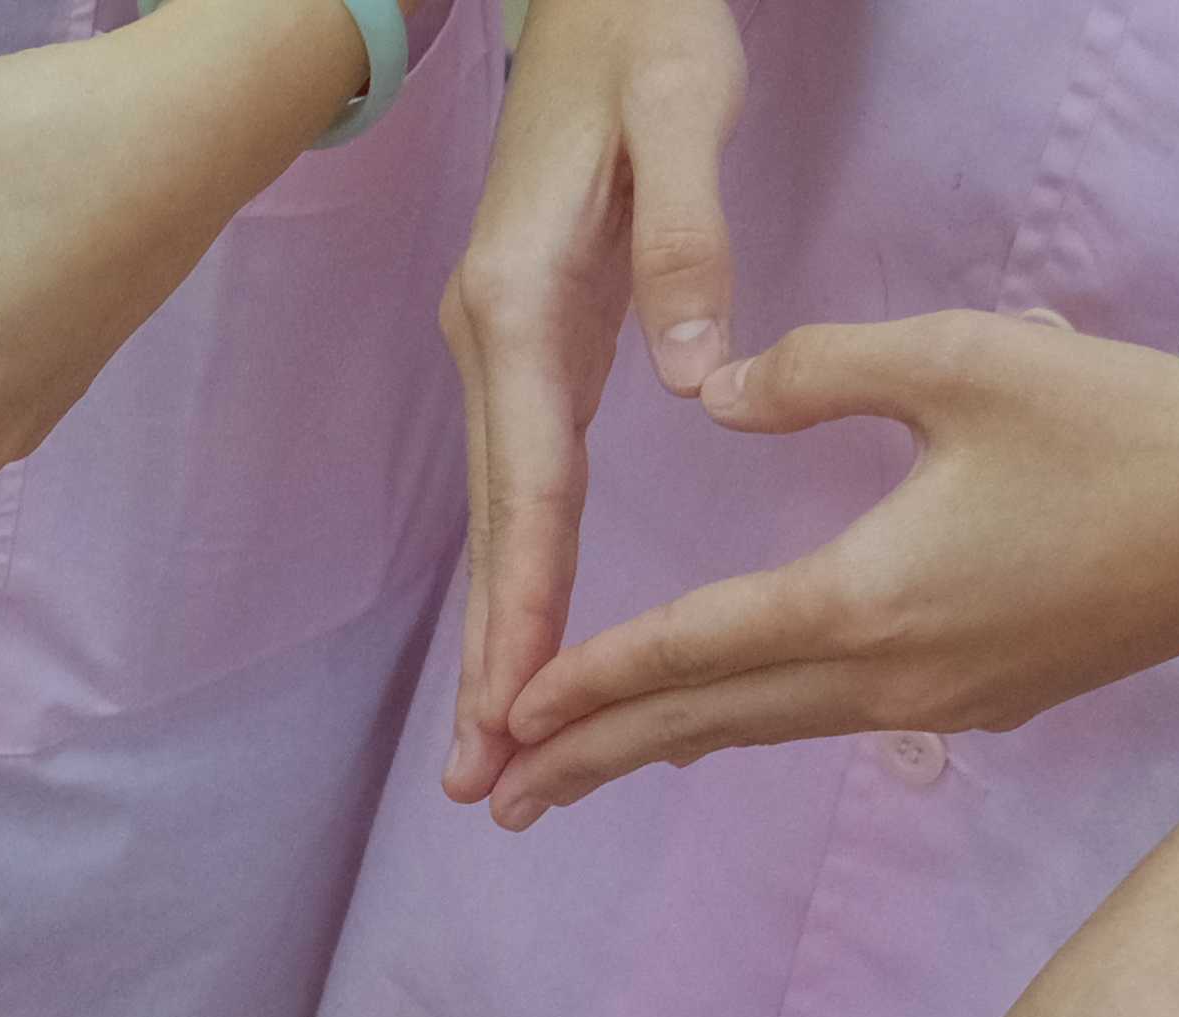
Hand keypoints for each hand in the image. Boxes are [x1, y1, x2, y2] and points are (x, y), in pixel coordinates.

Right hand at [437, 0, 743, 796]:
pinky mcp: (529, 348)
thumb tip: (700, 383)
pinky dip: (520, 573)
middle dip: (491, 655)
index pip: (533, 476)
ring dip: (497, 634)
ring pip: (503, 517)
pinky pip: (524, 486)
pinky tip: (527, 639)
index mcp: (522, 300)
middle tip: (479, 780)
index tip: (526, 697)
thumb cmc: (648, 38)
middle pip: (498, 525)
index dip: (531, 595)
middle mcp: (490, 339)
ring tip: (491, 747)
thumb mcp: (687, 112)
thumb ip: (691, 238)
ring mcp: (502, 349)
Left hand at [471, 312, 1178, 823]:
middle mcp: (888, 675)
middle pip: (707, 722)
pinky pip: (822, 724)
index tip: (508, 715)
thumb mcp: (963, 360)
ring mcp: (933, 702)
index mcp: (869, 597)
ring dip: (657, 751)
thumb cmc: (1118, 427)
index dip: (594, 680)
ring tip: (563, 784)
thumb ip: (824, 368)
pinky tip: (702, 735)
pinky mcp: (974, 701)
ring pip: (761, 731)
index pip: (696, 649)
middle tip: (490, 796)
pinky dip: (742, 730)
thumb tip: (718, 389)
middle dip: (591, 756)